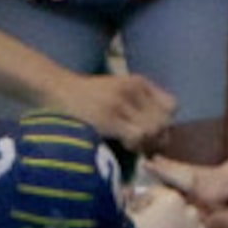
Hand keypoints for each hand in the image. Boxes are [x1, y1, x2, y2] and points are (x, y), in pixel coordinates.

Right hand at [59, 70, 176, 149]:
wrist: (56, 90)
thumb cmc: (85, 98)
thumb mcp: (117, 92)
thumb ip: (138, 107)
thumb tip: (160, 136)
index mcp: (139, 82)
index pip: (172, 106)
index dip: (165, 123)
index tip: (152, 133)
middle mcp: (134, 89)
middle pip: (165, 120)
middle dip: (157, 136)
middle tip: (141, 145)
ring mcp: (122, 102)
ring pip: (154, 129)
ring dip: (146, 142)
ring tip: (131, 145)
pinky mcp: (109, 117)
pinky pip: (138, 135)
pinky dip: (135, 145)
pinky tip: (122, 145)